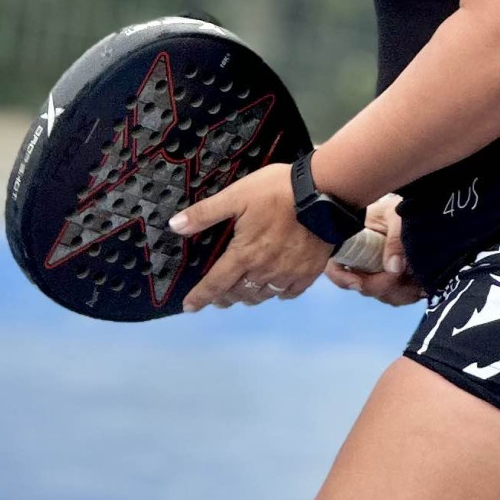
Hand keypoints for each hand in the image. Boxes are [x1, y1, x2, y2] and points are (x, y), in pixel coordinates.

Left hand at [171, 161, 331, 311]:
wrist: (325, 193)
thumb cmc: (277, 191)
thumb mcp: (236, 195)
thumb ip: (205, 213)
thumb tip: (175, 226)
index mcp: (243, 255)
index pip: (215, 284)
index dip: (200, 297)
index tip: (190, 307)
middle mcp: (264, 271)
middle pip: (238, 294)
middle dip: (224, 297)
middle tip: (218, 295)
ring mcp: (287, 274)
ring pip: (262, 296)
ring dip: (248, 296)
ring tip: (243, 292)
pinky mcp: (308, 273)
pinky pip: (288, 293)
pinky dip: (277, 293)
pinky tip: (274, 286)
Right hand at [326, 194, 423, 306]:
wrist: (418, 209)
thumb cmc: (398, 206)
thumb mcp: (396, 214)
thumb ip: (395, 238)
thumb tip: (394, 268)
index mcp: (351, 244)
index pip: (335, 268)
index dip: (343, 279)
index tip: (358, 283)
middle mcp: (362, 264)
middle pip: (363, 287)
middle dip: (383, 285)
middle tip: (403, 271)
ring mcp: (379, 275)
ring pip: (384, 295)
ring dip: (400, 291)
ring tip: (416, 273)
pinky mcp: (396, 282)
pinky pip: (400, 297)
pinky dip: (411, 293)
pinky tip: (422, 281)